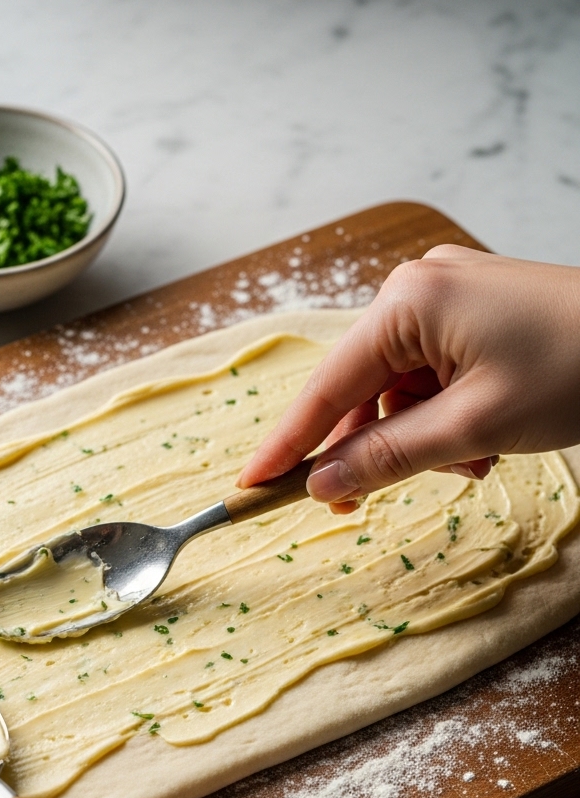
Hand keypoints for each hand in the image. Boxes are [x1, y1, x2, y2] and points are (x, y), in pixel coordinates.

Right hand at [238, 246, 579, 511]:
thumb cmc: (577, 367)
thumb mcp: (475, 426)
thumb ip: (390, 458)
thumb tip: (324, 484)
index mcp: (408, 301)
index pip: (328, 386)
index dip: (289, 443)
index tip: (251, 485)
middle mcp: (418, 289)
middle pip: (363, 390)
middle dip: (376, 448)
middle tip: (359, 508)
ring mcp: (448, 298)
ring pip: (401, 391)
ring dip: (422, 438)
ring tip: (472, 461)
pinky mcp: (475, 314)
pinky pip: (434, 378)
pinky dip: (447, 418)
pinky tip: (482, 441)